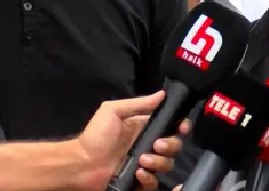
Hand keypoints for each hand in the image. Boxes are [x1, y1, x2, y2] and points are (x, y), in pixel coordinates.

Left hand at [72, 91, 190, 189]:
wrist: (80, 164)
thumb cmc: (95, 136)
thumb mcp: (113, 111)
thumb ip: (138, 103)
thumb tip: (162, 94)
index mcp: (145, 129)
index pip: (171, 126)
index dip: (181, 126)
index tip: (182, 127)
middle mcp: (148, 146)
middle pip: (174, 146)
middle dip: (170, 145)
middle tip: (156, 146)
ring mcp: (145, 165)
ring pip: (167, 164)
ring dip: (159, 162)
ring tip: (142, 161)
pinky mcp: (139, 181)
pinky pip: (154, 182)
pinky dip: (149, 178)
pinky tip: (138, 173)